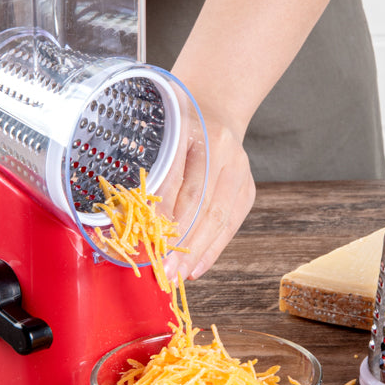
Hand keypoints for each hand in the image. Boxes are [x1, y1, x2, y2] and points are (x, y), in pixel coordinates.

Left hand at [158, 88, 255, 280]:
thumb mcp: (157, 135)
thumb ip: (150, 170)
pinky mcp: (247, 189)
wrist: (216, 109)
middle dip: (182, 241)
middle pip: (203, 203)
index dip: (166, 215)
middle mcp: (225, 151)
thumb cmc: (176, 124)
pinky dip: (213, 249)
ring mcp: (241, 171)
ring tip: (179, 275)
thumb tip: (136, 219)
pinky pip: (231, 225)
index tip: (149, 242)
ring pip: (220, 218)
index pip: (181, 180)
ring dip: (198, 251)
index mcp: (196, 131)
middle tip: (165, 270)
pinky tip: (197, 267)